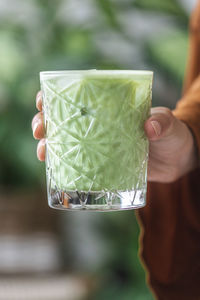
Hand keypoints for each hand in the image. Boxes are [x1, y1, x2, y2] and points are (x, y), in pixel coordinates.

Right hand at [31, 92, 197, 181]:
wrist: (177, 161)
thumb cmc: (172, 136)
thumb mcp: (169, 126)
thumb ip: (163, 122)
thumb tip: (150, 126)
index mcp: (109, 108)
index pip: (76, 97)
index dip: (54, 97)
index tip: (43, 102)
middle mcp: (98, 125)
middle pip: (62, 120)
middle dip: (44, 123)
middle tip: (41, 130)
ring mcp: (97, 146)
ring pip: (64, 142)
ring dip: (48, 146)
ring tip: (43, 153)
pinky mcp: (101, 165)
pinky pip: (76, 165)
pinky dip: (62, 167)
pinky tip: (53, 171)